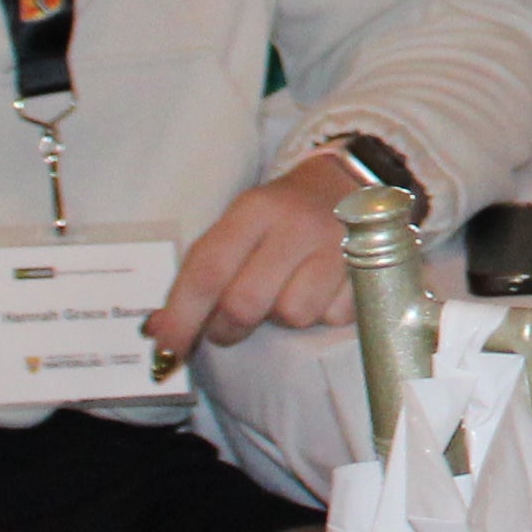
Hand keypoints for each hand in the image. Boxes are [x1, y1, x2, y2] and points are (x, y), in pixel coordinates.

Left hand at [151, 155, 359, 365]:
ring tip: (283, 294)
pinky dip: (322, 313)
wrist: (349, 183)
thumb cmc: (280, 215)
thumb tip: (160, 331)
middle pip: (246, 303)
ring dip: (281, 316)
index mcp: (254, 210)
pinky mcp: (370, 268)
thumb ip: (203, 273)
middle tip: (225, 329)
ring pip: (293, 315)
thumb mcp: (239, 225)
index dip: (182, 316)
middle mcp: (296, 225)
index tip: (167, 347)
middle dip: (226, 329)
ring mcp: (337, 247)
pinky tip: (321, 289)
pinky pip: (333, 317)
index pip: (208, 270)